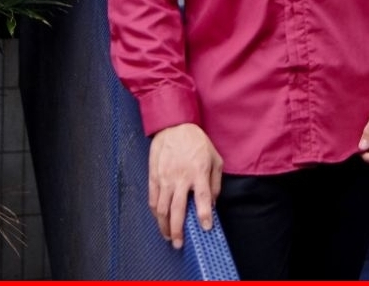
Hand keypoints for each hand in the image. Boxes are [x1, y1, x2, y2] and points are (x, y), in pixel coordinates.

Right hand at [148, 123, 222, 248]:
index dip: (204, 215)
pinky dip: (155, 213)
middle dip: (178, 230)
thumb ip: (215, 182)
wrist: (174, 125)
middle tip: (179, 243)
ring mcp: (165, 178)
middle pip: (177, 209)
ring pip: (161, 208)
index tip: (205, 228)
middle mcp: (181, 177)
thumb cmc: (196, 141)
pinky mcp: (154, 176)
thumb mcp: (215, 157)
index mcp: (198, 172)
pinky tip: (159, 220)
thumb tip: (213, 203)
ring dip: (164, 226)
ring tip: (168, 236)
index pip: (203, 198)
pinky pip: (152, 199)